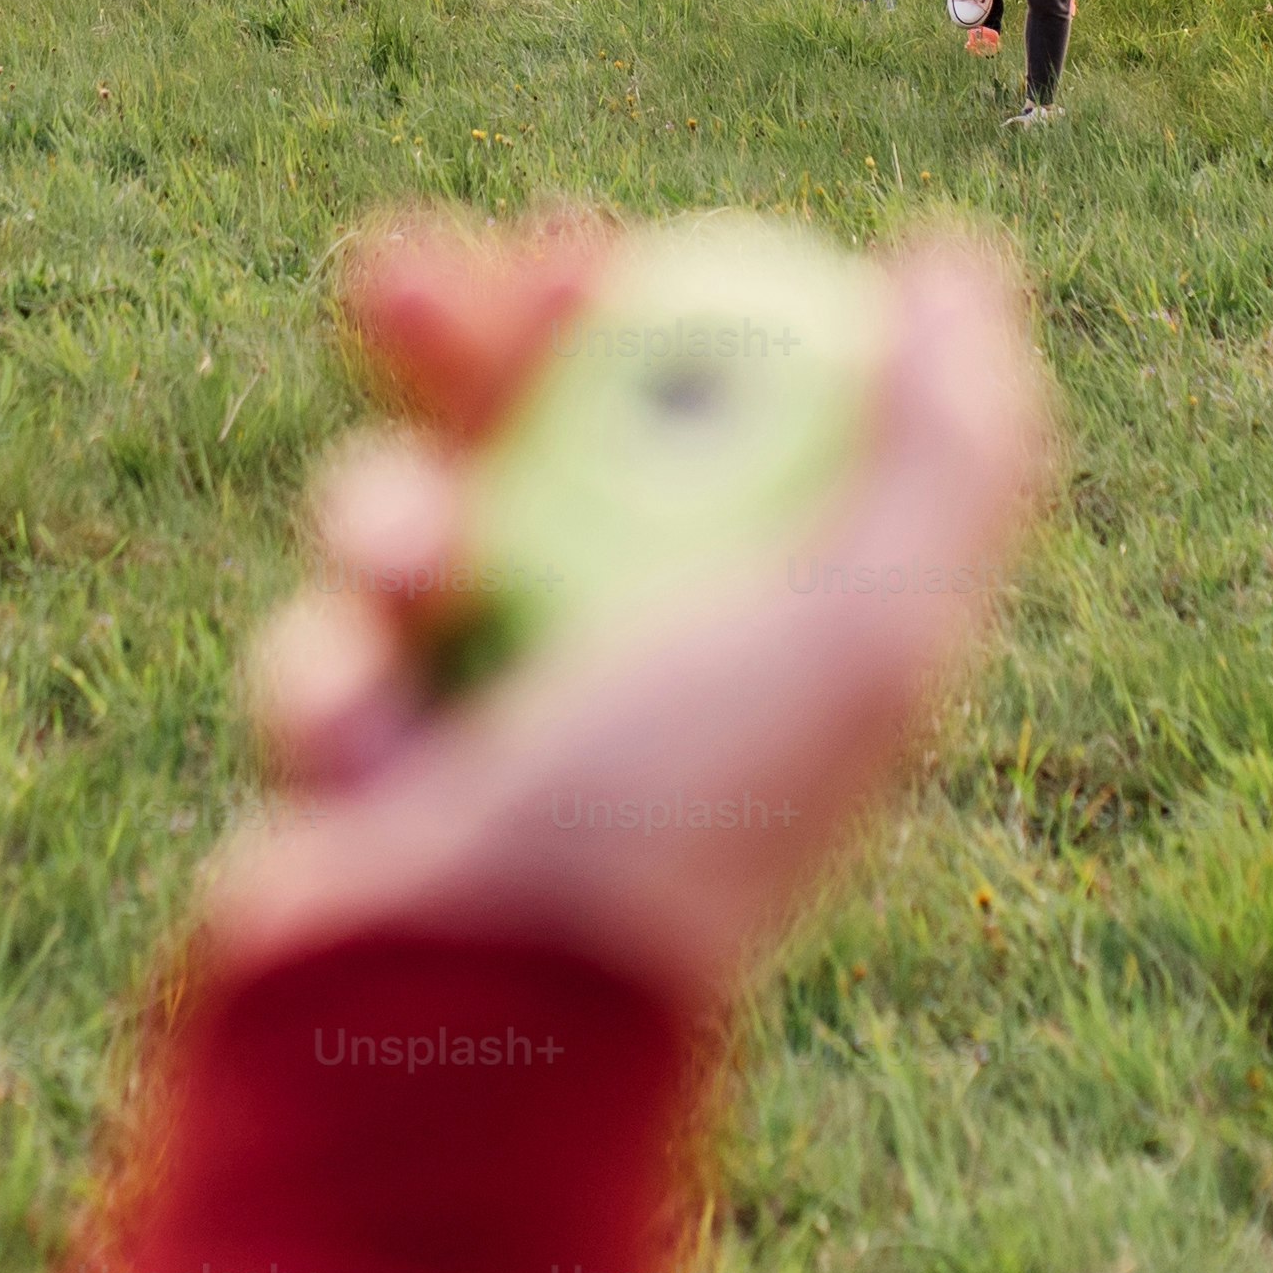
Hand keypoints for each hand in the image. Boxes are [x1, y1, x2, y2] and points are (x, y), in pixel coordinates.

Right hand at [206, 218, 1052, 1005]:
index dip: (647, 314)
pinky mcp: (366, 769)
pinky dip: (328, 676)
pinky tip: (359, 747)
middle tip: (401, 270)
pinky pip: (320, 647)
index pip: (719, 414)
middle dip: (469, 343)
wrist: (454, 1030)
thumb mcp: (866, 622)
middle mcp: (641, 660)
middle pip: (544, 436)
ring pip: (406, 515)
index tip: (579, 242)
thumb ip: (950, 444)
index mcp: (777, 624)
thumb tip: (952, 257)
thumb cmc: (667, 827)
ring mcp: (495, 712)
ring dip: (379, 512)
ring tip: (402, 566)